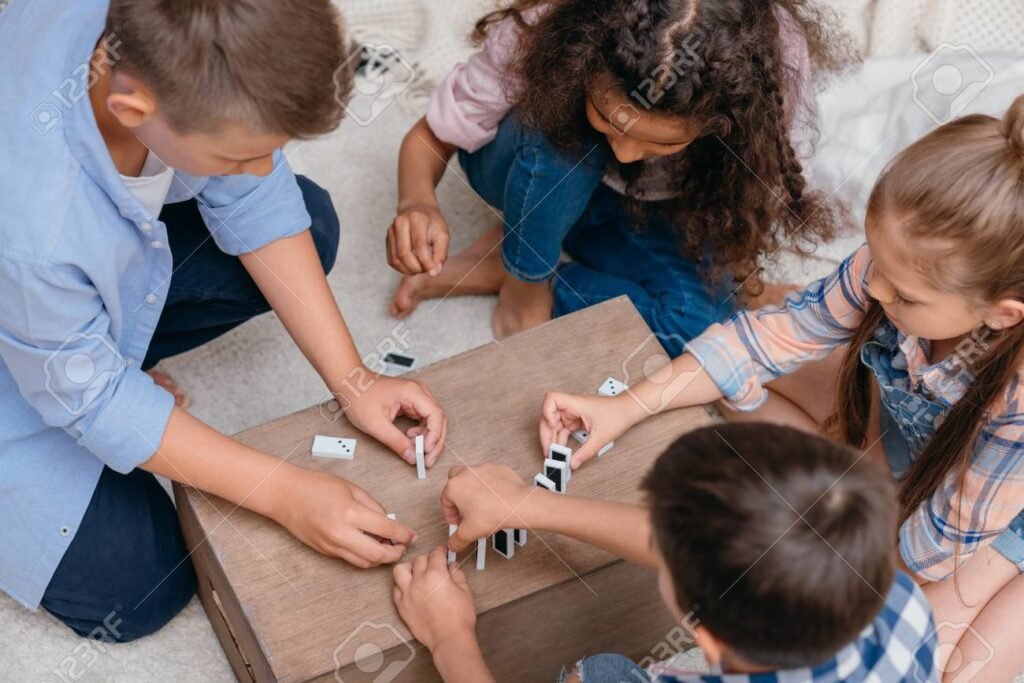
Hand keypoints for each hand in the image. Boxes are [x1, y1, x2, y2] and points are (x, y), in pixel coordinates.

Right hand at [273, 467, 414, 567]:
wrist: (286, 495)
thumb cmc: (317, 486)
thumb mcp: (351, 488)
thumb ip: (373, 506)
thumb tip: (388, 523)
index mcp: (351, 513)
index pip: (386, 530)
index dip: (404, 535)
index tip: (412, 536)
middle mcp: (342, 534)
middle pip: (377, 555)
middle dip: (395, 554)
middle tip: (403, 547)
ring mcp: (332, 545)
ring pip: (364, 563)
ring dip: (380, 559)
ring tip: (387, 547)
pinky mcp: (325, 551)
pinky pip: (350, 560)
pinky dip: (364, 557)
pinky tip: (369, 546)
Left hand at [341, 373, 447, 465]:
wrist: (350, 383)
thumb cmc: (359, 395)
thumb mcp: (375, 424)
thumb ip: (396, 442)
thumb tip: (411, 456)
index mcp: (413, 392)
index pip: (436, 415)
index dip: (435, 436)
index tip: (426, 452)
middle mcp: (419, 392)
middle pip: (439, 419)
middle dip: (435, 441)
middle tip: (426, 459)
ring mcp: (416, 396)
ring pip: (433, 420)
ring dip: (429, 438)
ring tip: (416, 450)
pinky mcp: (412, 402)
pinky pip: (424, 419)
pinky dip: (421, 433)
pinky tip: (411, 439)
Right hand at [386, 203, 450, 276]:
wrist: (418, 210)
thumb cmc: (432, 223)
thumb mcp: (442, 234)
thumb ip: (440, 253)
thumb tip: (435, 271)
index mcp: (416, 218)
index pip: (419, 244)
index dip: (426, 261)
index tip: (433, 272)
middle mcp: (400, 222)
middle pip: (404, 252)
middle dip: (416, 267)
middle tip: (426, 270)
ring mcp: (391, 231)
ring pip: (395, 259)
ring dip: (409, 270)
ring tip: (420, 269)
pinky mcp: (387, 240)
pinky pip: (391, 260)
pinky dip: (402, 268)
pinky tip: (412, 267)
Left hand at [393, 545, 476, 652]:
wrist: (449, 638)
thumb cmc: (459, 617)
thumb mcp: (465, 591)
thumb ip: (457, 574)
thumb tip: (452, 566)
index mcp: (436, 574)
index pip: (435, 554)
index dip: (441, 551)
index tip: (443, 552)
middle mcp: (419, 580)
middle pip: (419, 559)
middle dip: (427, 558)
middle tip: (434, 564)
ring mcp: (407, 593)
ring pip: (400, 570)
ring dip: (409, 567)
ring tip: (416, 572)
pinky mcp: (402, 606)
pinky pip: (395, 589)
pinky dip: (401, 585)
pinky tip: (409, 588)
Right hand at [441, 464, 534, 550]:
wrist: (518, 504)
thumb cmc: (495, 513)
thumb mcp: (469, 533)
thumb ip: (456, 540)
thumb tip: (453, 544)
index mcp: (454, 486)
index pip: (444, 500)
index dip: (449, 514)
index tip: (457, 521)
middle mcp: (467, 473)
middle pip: (454, 481)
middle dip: (456, 494)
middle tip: (463, 508)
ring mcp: (483, 469)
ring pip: (471, 476)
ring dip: (472, 488)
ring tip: (480, 504)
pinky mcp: (497, 468)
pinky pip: (488, 475)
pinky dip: (489, 485)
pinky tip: (494, 498)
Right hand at [539, 392, 639, 468]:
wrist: (628, 410)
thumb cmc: (617, 414)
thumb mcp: (601, 436)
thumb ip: (585, 452)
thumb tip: (572, 463)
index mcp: (576, 403)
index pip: (551, 399)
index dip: (547, 412)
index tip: (551, 427)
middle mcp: (572, 406)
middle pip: (549, 417)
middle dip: (547, 434)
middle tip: (548, 451)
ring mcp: (573, 413)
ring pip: (555, 425)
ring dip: (552, 439)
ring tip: (554, 455)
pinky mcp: (576, 420)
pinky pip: (563, 429)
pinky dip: (561, 440)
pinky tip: (561, 451)